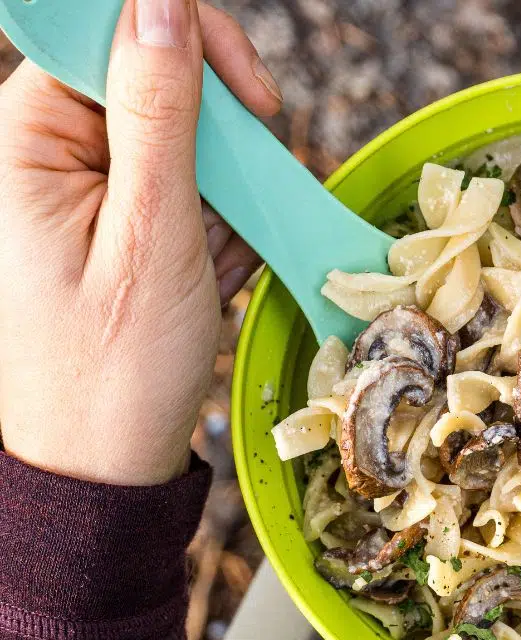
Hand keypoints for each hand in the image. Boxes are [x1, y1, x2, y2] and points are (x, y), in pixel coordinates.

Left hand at [0, 0, 281, 484]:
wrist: (102, 471)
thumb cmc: (114, 371)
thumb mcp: (152, 237)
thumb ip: (159, 114)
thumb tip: (161, 5)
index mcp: (20, 144)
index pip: (104, 34)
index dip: (187, 44)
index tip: (256, 100)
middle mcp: (40, 156)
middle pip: (152, 87)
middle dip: (214, 150)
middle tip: (223, 220)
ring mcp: (75, 193)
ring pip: (181, 145)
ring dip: (219, 201)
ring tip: (208, 271)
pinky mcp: (107, 225)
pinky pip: (180, 193)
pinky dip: (211, 230)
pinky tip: (205, 280)